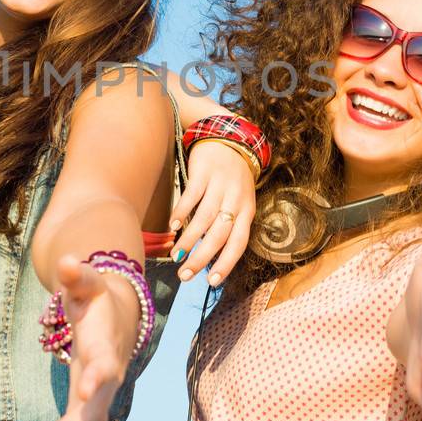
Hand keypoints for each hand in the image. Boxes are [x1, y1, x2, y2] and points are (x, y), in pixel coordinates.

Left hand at [39, 255, 139, 420]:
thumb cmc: (96, 299)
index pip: (102, 366)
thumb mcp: (86, 283)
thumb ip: (77, 275)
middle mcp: (105, 380)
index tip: (86, 389)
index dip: (95, 377)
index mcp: (104, 349)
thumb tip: (66, 261)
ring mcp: (99, 400)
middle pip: (94, 410)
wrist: (118, 317)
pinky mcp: (88, 412)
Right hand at [168, 140, 255, 286]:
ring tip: (176, 255)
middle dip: (202, 258)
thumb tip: (209, 257)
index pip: (239, 242)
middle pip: (219, 235)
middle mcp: (236, 199)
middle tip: (185, 274)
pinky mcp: (203, 171)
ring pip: (204, 218)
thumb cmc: (232, 179)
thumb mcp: (239, 201)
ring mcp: (220, 184)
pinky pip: (192, 196)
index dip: (226, 263)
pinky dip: (182, 212)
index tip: (211, 281)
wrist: (230, 139)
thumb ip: (227, 225)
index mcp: (247, 210)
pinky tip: (173, 225)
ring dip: (189, 240)